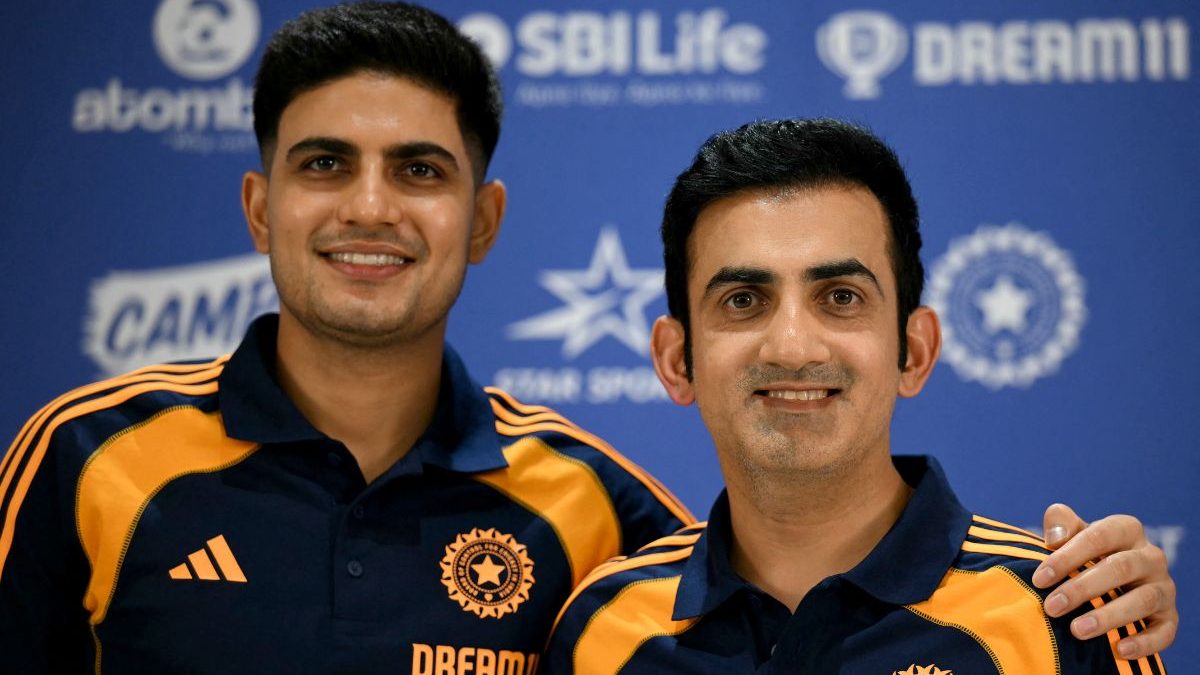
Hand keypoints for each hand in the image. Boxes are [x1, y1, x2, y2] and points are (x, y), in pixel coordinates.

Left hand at [1032, 503, 1175, 659]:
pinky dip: (1145, 642)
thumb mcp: (1074, 533)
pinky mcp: (1169, 617)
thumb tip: (1055, 537)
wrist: (1111, 581)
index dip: (1068, 557)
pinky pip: (1164, 631)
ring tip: (1076, 631)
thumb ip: (1061, 523)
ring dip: (1108, 616)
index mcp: (1127, 530)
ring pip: (1142, 600)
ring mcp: (1163, 587)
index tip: (1039, 579)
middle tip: (1052, 607)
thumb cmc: (1086, 553)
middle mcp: (1151, 557)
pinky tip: (1120, 650)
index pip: (1099, 537)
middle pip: (1120, 568)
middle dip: (1082, 588)